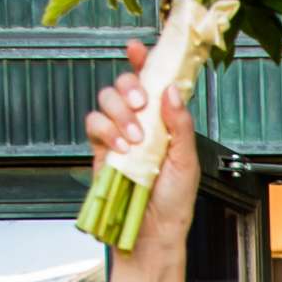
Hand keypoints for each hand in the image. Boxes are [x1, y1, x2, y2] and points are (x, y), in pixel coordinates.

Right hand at [84, 40, 198, 259]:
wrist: (153, 232)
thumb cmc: (174, 201)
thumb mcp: (188, 161)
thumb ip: (181, 125)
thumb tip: (172, 91)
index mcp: (165, 121)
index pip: (154, 83)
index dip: (145, 62)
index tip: (139, 49)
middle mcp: (141, 122)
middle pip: (125, 84)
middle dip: (130, 87)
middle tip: (141, 104)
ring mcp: (119, 133)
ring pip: (107, 99)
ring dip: (120, 113)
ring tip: (135, 139)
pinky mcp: (101, 149)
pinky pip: (94, 124)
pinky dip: (106, 130)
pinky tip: (121, 147)